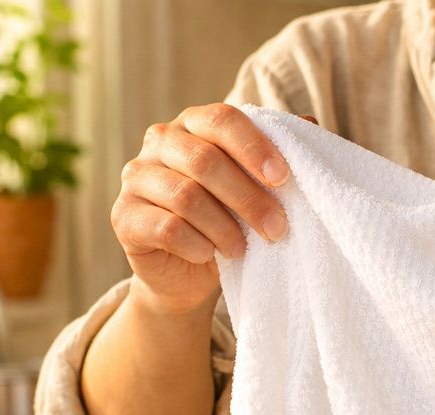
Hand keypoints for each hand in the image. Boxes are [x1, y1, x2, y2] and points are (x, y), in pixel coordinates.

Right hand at [112, 103, 292, 315]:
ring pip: (186, 197)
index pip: (222, 119)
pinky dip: (198, 245)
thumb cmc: (227, 221)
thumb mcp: (255, 189)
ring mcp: (136, 177)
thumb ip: (274, 156)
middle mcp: (159, 141)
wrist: (188, 274)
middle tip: (278, 229)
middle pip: (205, 161)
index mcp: (193, 124)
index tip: (284, 178)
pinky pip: (167, 228)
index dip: (254, 147)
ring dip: (225, 228)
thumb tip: (310, 121)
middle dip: (249, 199)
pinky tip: (210, 255)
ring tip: (243, 249)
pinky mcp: (124, 216)